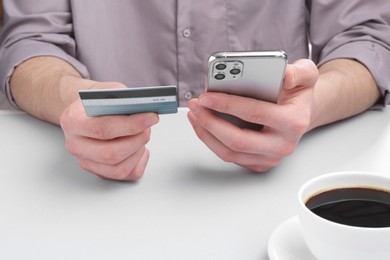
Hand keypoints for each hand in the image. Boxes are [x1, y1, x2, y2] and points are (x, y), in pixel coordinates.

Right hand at [60, 81, 158, 179]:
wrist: (88, 110)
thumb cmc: (100, 101)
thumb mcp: (110, 90)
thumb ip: (125, 99)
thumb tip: (146, 109)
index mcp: (72, 121)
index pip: (103, 129)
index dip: (131, 125)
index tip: (151, 118)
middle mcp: (75, 145)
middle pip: (110, 154)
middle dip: (136, 141)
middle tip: (148, 129)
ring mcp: (85, 161)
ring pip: (118, 169)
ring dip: (138, 152)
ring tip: (143, 136)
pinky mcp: (98, 171)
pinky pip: (125, 175)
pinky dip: (138, 162)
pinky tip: (139, 148)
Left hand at [187, 59, 317, 171]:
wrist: (300, 114)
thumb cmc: (296, 95)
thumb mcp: (306, 75)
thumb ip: (300, 71)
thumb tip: (285, 75)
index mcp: (294, 122)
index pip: (255, 114)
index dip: (227, 104)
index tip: (207, 96)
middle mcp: (283, 144)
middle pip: (238, 140)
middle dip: (211, 123)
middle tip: (196, 106)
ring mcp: (270, 158)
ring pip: (230, 152)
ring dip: (206, 133)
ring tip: (194, 114)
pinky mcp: (258, 164)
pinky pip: (229, 157)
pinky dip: (211, 141)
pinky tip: (202, 124)